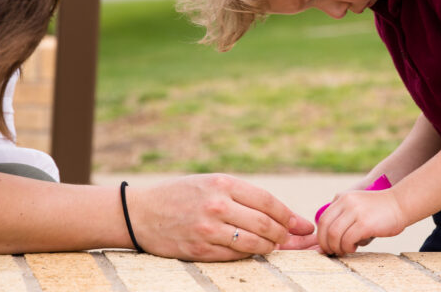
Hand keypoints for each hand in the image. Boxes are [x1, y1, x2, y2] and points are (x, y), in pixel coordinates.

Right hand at [127, 174, 314, 261]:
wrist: (141, 213)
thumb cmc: (181, 195)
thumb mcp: (211, 184)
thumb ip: (245, 197)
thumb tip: (287, 217)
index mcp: (221, 183)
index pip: (268, 202)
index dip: (288, 216)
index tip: (300, 224)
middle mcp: (216, 205)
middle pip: (265, 224)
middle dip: (283, 235)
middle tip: (287, 239)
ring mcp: (208, 229)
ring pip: (254, 244)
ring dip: (269, 248)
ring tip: (270, 245)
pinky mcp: (200, 250)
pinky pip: (235, 257)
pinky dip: (249, 256)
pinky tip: (250, 251)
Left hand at [316, 189, 407, 254]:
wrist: (401, 204)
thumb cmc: (379, 210)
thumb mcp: (357, 205)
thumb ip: (343, 215)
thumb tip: (328, 237)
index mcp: (341, 198)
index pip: (323, 219)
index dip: (321, 235)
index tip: (325, 245)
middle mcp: (346, 203)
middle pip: (325, 227)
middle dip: (326, 244)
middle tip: (332, 252)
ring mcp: (355, 212)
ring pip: (334, 234)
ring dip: (337, 247)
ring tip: (344, 250)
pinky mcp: (364, 223)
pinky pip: (347, 239)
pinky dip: (347, 247)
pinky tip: (353, 248)